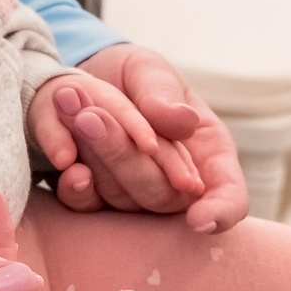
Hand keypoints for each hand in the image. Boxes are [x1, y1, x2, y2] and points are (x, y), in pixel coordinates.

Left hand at [50, 46, 247, 232]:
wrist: (86, 80)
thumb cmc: (133, 78)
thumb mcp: (150, 70)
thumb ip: (162, 93)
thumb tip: (183, 120)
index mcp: (206, 154)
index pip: (228, 195)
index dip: (221, 211)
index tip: (198, 220)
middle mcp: (175, 185)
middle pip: (162, 195)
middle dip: (125, 156)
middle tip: (92, 117)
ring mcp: (134, 197)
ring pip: (121, 198)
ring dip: (95, 154)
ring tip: (71, 107)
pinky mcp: (96, 200)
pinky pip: (87, 205)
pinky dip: (74, 186)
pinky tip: (62, 158)